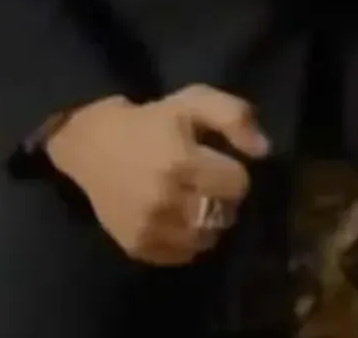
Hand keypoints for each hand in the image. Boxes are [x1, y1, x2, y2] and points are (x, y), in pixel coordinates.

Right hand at [44, 85, 270, 264]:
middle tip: (209, 184)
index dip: (234, 170)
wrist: (93, 145)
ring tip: (196, 201)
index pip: (238, 183)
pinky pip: (182, 256)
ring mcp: (150, 227)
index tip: (219, 161)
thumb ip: (233, 117)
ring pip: (206, 239)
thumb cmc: (151, 120)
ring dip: (209, 222)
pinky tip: (178, 217)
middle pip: (225, 215)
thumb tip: (264, 149)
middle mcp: (165, 199)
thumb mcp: (193, 101)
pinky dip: (188, 240)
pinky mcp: (138, 247)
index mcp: (181, 161)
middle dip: (224, 198)